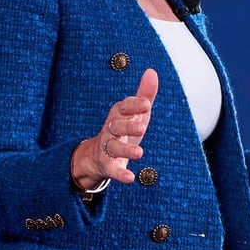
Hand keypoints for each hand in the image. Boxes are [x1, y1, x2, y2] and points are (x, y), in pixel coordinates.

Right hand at [71, 68, 158, 189]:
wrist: (98, 156)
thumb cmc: (124, 129)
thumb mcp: (136, 112)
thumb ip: (145, 94)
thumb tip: (152, 71)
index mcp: (118, 114)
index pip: (124, 107)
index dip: (134, 106)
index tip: (146, 104)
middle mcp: (110, 129)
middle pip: (117, 126)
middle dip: (128, 126)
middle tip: (142, 126)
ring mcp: (107, 148)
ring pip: (114, 147)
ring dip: (126, 150)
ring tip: (139, 153)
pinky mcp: (107, 165)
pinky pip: (112, 169)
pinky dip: (120, 174)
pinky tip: (131, 177)